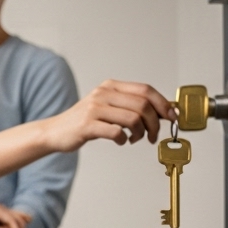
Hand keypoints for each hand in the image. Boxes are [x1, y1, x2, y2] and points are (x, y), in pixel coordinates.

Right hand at [42, 80, 175, 152]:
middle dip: (155, 123)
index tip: (172, 117)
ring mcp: (94, 108)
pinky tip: (121, 141)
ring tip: (136, 139)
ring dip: (141, 133)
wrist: (55, 131)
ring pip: (133, 119)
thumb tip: (162, 112)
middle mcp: (103, 93)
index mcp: (111, 86)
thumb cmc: (85, 121)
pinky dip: (124, 140)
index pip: (145, 90)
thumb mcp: (107, 106)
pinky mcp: (88, 125)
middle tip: (153, 135)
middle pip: (142, 105)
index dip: (163, 104)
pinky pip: (117, 132)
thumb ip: (130, 106)